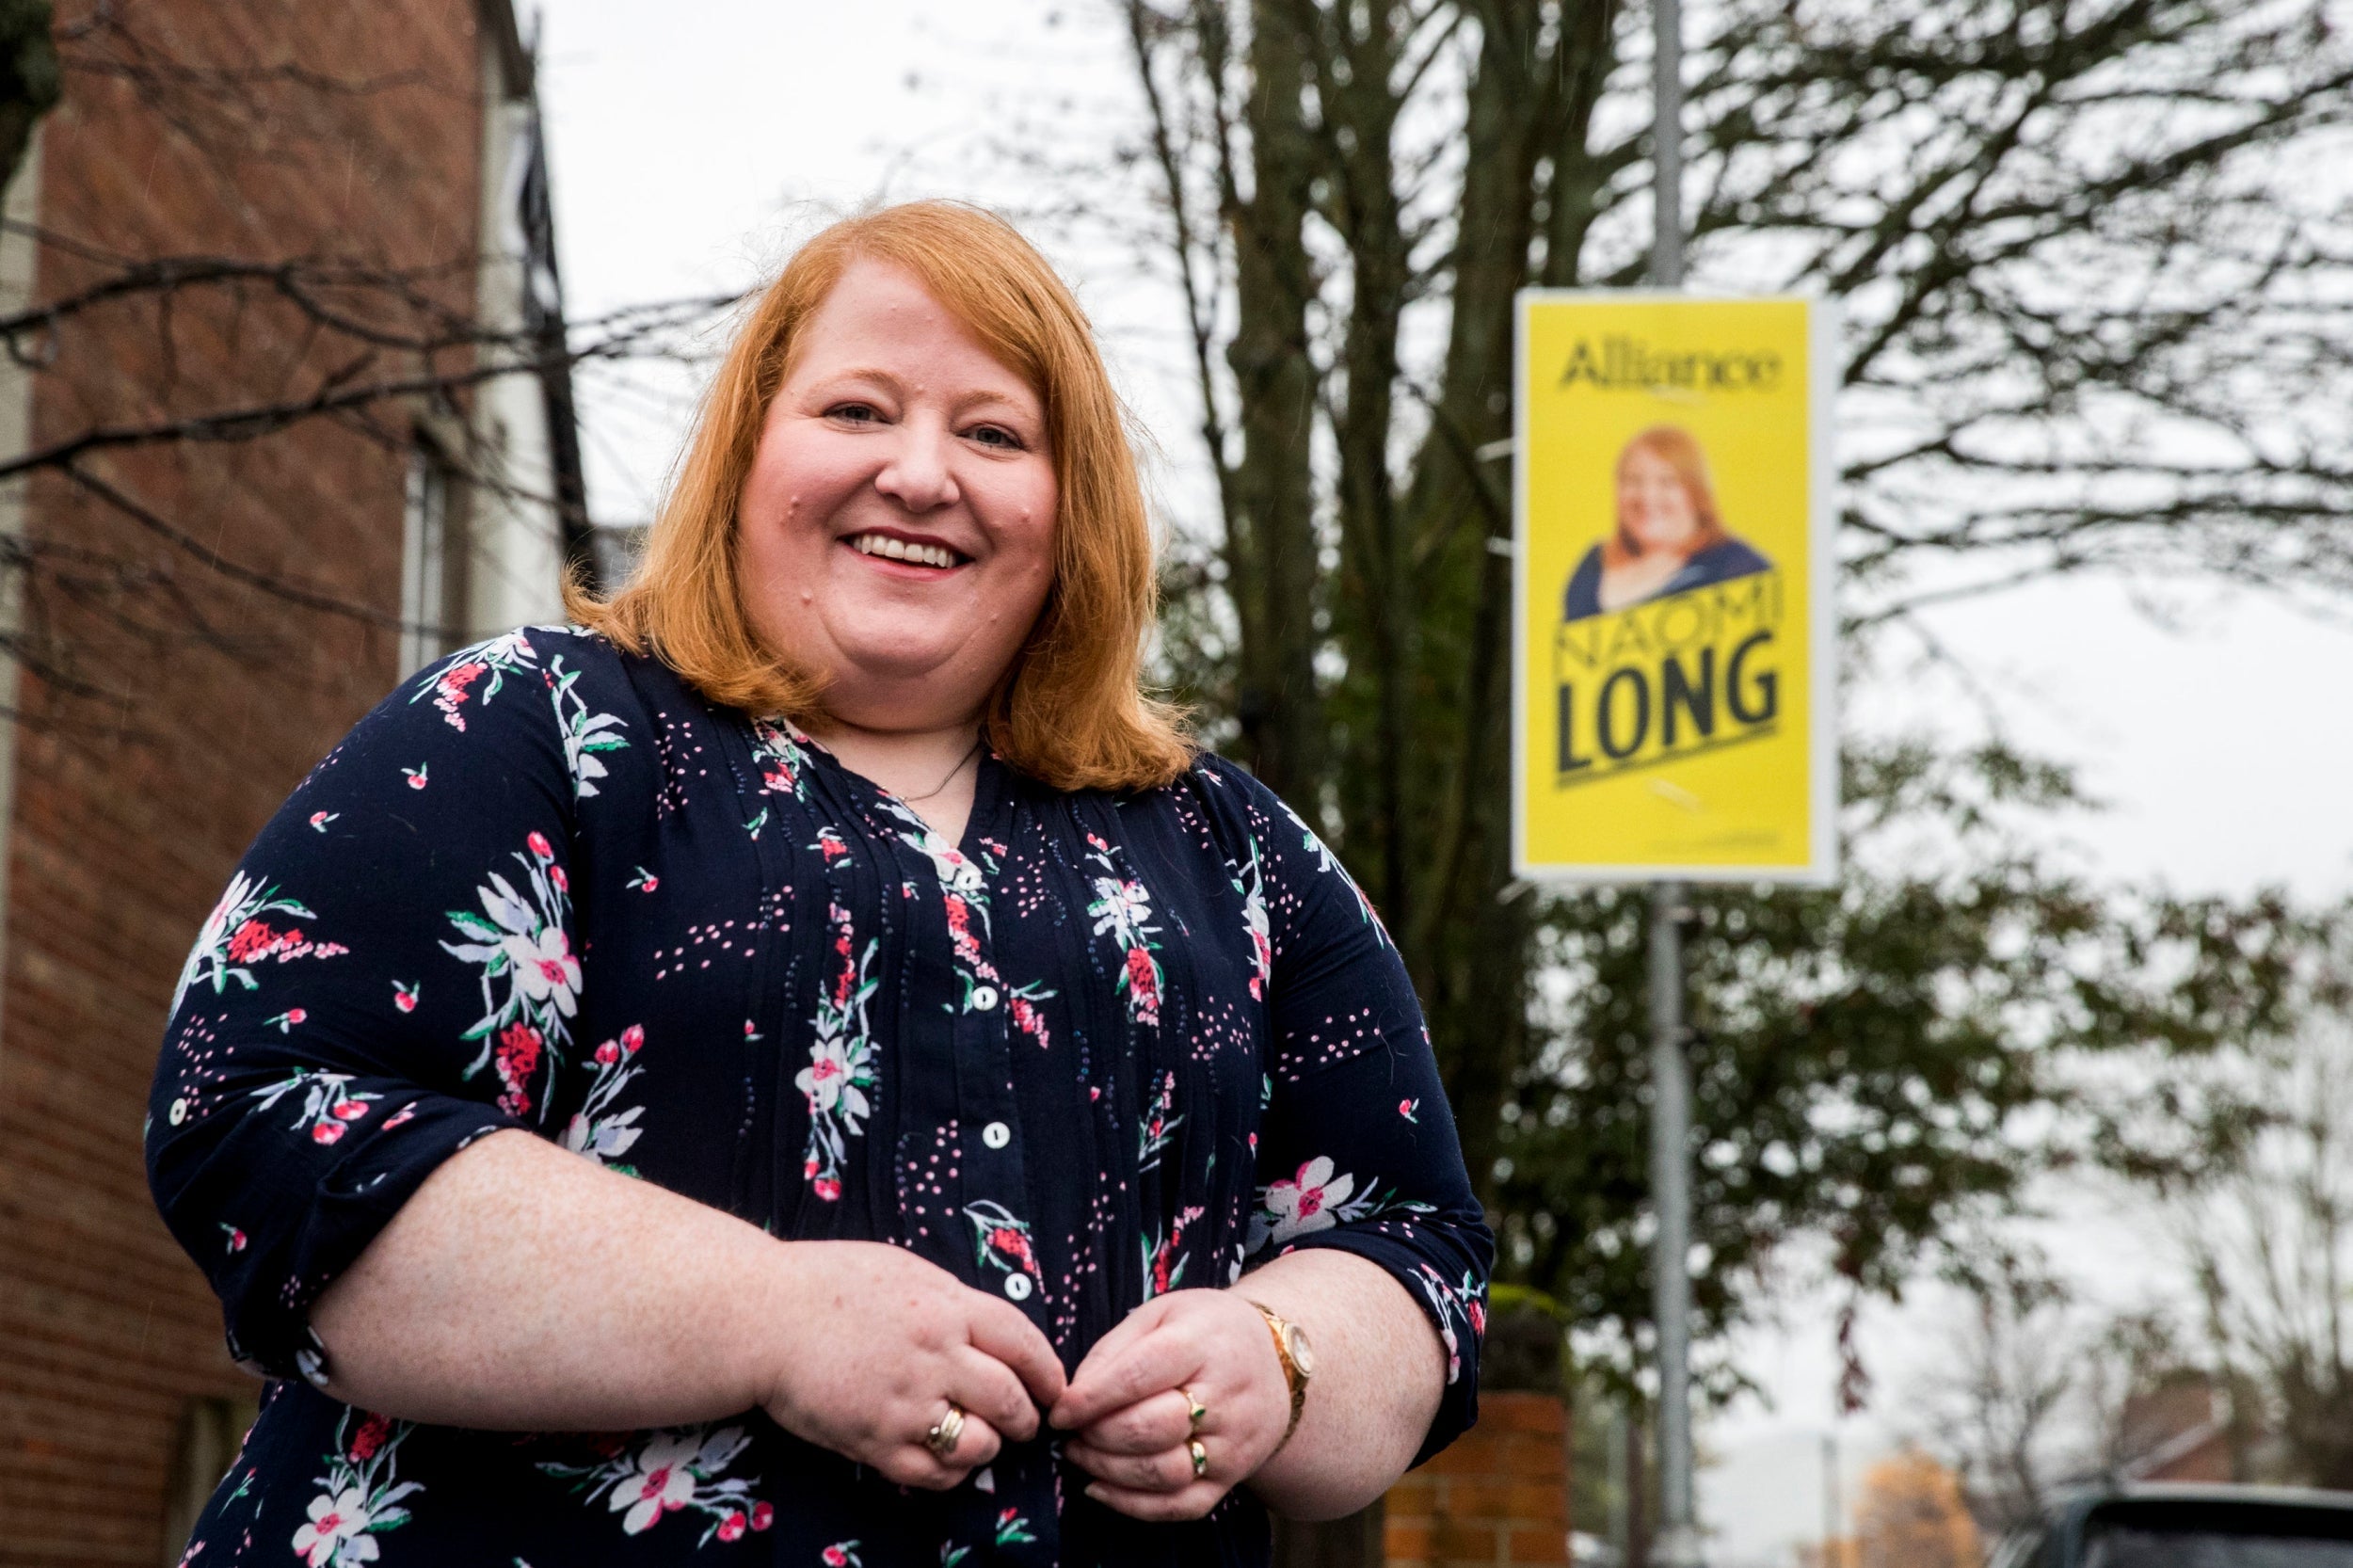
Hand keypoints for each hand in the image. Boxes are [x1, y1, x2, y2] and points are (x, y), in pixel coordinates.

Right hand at [756, 1241, 1064, 1488]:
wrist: (760, 1316)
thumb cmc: (827, 1283)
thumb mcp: (904, 1271)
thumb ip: (950, 1302)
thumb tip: (990, 1331)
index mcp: (947, 1307)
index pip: (1024, 1342)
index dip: (1048, 1371)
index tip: (1054, 1387)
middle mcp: (936, 1355)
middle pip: (1011, 1399)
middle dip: (1027, 1418)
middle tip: (1025, 1423)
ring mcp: (906, 1402)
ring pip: (980, 1444)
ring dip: (990, 1446)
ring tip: (981, 1440)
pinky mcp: (875, 1441)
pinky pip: (935, 1475)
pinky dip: (951, 1474)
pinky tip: (945, 1459)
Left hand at [1047, 1288, 1291, 1520]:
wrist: (1276, 1362)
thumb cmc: (1206, 1332)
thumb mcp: (1163, 1313)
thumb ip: (1115, 1349)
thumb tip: (1071, 1396)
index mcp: (1202, 1343)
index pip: (1140, 1374)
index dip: (1092, 1398)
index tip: (1059, 1410)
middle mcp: (1226, 1396)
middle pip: (1151, 1428)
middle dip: (1097, 1435)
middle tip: (1070, 1431)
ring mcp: (1233, 1443)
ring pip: (1163, 1473)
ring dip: (1108, 1470)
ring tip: (1080, 1454)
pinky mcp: (1233, 1477)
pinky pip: (1181, 1506)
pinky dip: (1132, 1505)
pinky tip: (1100, 1488)